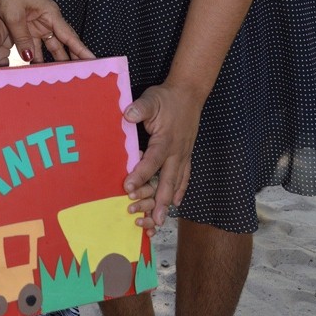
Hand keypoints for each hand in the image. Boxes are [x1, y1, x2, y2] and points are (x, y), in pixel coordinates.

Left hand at [0, 0, 94, 67]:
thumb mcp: (14, 15)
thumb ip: (22, 38)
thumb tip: (29, 59)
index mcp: (50, 14)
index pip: (70, 37)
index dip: (82, 51)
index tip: (94, 62)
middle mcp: (47, 19)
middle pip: (62, 44)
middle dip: (71, 60)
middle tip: (79, 76)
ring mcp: (37, 22)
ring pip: (48, 46)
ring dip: (52, 60)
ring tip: (59, 78)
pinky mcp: (26, 24)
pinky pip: (33, 43)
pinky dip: (34, 55)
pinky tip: (35, 68)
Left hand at [122, 82, 202, 227]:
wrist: (189, 94)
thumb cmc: (167, 98)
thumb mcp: (151, 99)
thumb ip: (140, 108)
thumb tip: (127, 114)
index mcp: (166, 140)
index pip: (152, 161)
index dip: (140, 175)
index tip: (128, 188)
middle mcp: (177, 152)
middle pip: (168, 180)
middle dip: (159, 201)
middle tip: (153, 220)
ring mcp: (183, 155)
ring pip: (176, 183)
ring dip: (168, 202)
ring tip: (160, 221)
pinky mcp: (186, 155)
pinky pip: (184, 177)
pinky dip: (179, 191)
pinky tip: (174, 203)